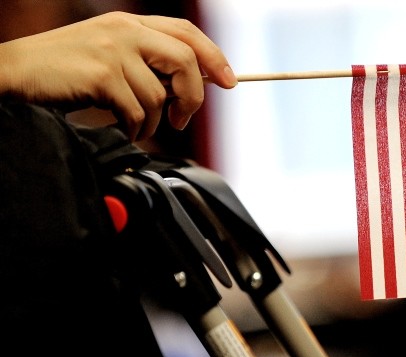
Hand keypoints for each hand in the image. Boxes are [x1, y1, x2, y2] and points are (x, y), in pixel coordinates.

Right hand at [0, 11, 236, 139]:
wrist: (13, 73)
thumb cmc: (62, 72)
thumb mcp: (108, 56)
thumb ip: (146, 63)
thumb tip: (189, 86)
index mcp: (129, 23)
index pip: (186, 32)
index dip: (213, 57)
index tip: (229, 81)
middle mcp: (124, 30)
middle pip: (185, 59)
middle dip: (193, 95)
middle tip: (181, 118)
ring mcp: (112, 50)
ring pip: (159, 94)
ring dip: (153, 121)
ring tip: (136, 126)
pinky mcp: (102, 74)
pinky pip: (138, 111)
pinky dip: (135, 128)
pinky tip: (122, 128)